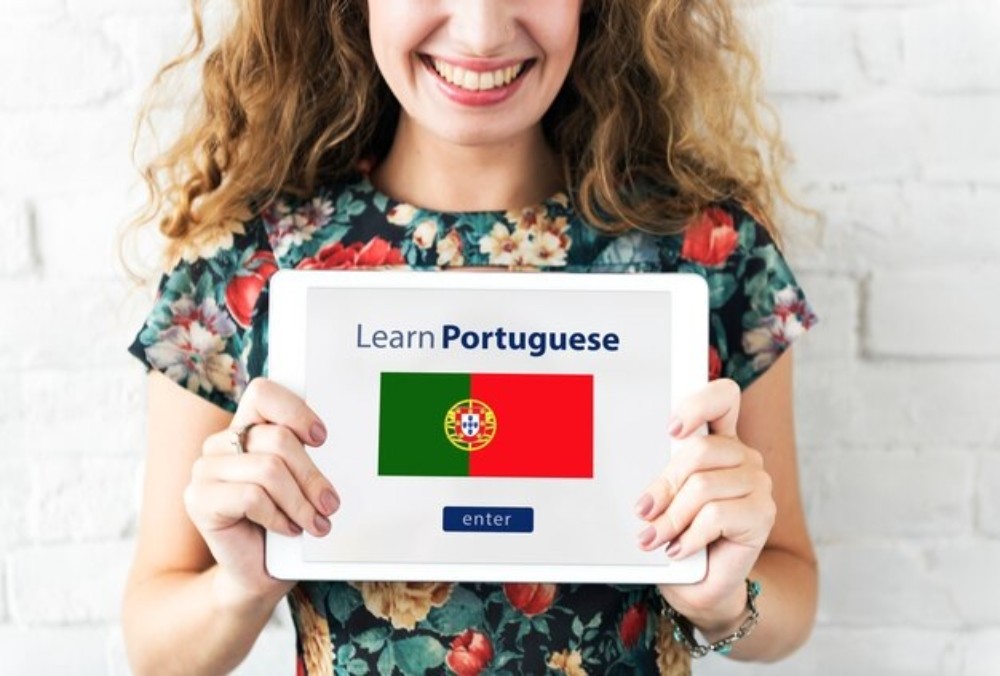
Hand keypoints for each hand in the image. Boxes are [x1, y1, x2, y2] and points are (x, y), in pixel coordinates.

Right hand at [183, 378, 339, 605]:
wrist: (257, 572)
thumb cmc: (283, 523)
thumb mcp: (298, 483)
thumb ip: (302, 455)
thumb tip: (326, 439)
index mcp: (245, 429)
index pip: (263, 393)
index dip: (295, 410)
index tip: (321, 438)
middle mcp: (220, 444)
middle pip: (277, 439)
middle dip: (312, 476)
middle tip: (330, 503)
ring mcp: (205, 470)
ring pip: (268, 470)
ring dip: (300, 502)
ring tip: (314, 522)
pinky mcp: (198, 499)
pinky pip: (251, 497)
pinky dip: (278, 517)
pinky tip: (287, 529)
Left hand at [633, 379, 775, 634]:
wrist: (701, 585)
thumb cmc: (679, 536)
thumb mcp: (664, 500)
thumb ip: (662, 478)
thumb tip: (643, 483)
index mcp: (719, 441)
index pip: (723, 398)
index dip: (699, 405)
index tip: (671, 429)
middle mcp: (743, 457)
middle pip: (700, 449)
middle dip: (664, 484)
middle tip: (643, 511)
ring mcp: (757, 484)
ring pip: (703, 486)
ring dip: (671, 518)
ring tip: (654, 538)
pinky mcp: (762, 514)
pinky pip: (716, 515)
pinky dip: (689, 536)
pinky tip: (678, 549)